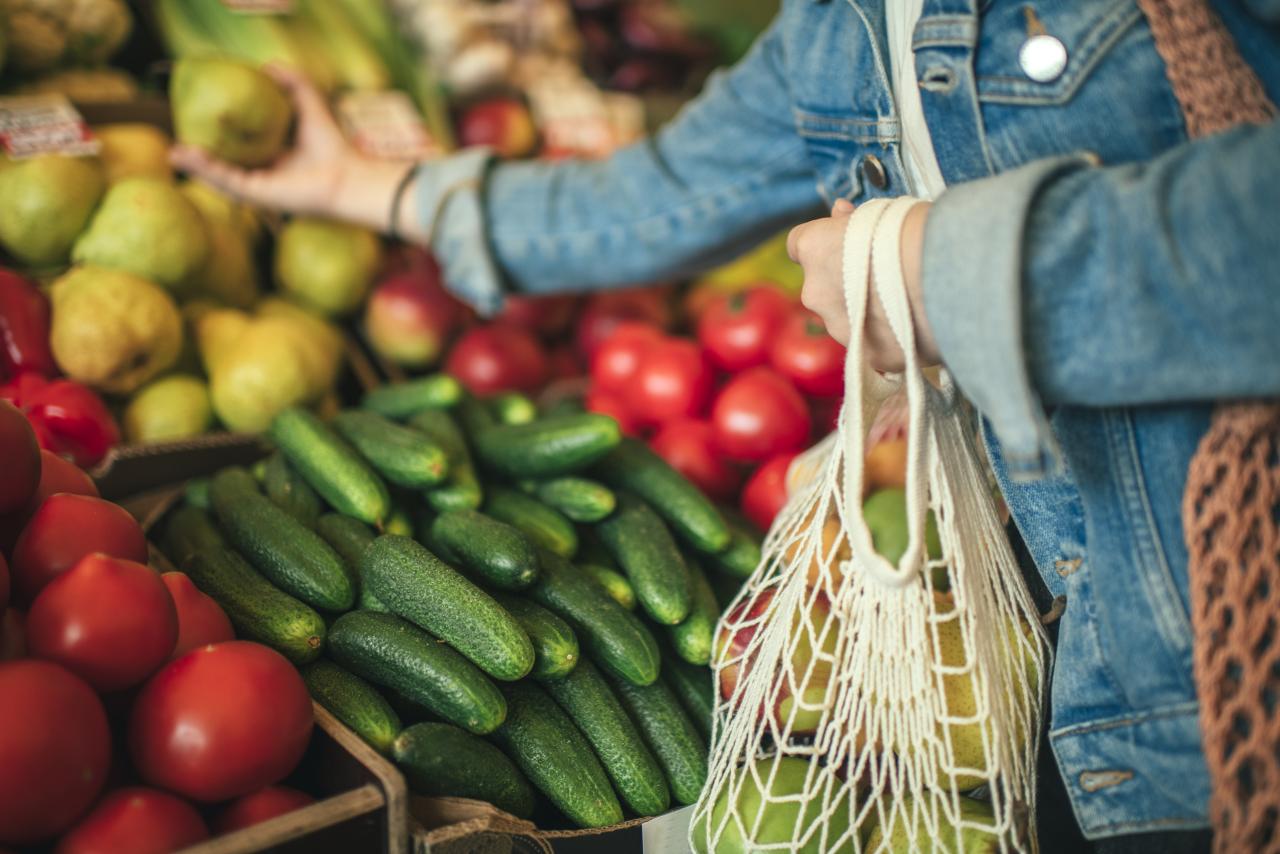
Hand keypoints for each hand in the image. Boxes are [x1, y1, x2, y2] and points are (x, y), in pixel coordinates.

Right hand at [170, 65, 414, 233]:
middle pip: (223, 163)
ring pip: (218, 175)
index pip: (238, 146)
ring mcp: (257, 186)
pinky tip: (187, 156)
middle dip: (198, 154)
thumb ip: (293, 83)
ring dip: (195, 164)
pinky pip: (225, 181)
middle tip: (176, 137)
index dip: (217, 133)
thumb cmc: (332, 145)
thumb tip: (269, 65)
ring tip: (173, 150)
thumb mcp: (309, 104)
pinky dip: (205, 170)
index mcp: (272, 156)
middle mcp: (262, 173)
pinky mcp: (256, 195)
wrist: (346, 176)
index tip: (195, 117)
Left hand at [786, 198, 938, 372]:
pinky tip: (917, 325)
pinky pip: (875, 346)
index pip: (800, 245)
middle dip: (847, 283)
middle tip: (886, 275)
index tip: (841, 243)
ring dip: (868, 312)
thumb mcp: (881, 212)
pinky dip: (890, 338)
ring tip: (908, 301)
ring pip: (847, 319)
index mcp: (814, 249)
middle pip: (824, 287)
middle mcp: (816, 292)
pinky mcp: (869, 357)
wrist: (949, 279)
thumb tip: (840, 214)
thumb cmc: (917, 233)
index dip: (822, 245)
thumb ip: (851, 221)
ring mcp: (840, 329)